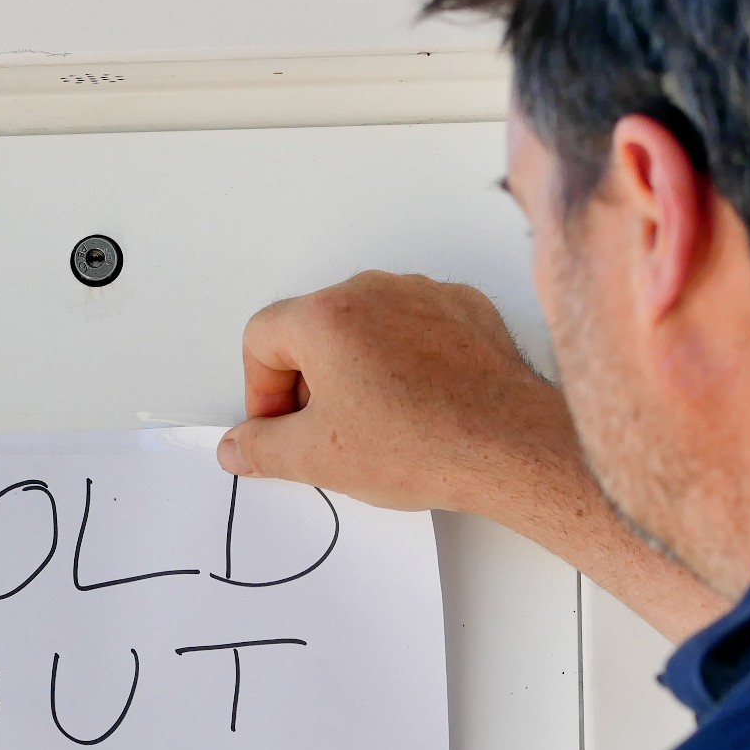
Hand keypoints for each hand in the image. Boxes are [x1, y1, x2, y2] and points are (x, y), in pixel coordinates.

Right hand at [221, 272, 722, 640]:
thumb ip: (260, 448)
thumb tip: (238, 447)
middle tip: (326, 431)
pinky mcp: (467, 310)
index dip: (260, 389)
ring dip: (359, 368)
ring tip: (379, 422)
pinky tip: (420, 405)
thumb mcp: (318, 458)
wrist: (512, 446)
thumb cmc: (424, 443)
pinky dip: (408, 360)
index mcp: (326, 316)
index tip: (281, 426)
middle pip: (313, 327)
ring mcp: (425, 295)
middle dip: (309, 380)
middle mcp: (374, 291)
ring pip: (367, 325)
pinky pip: (417, 327)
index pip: (262, 337)